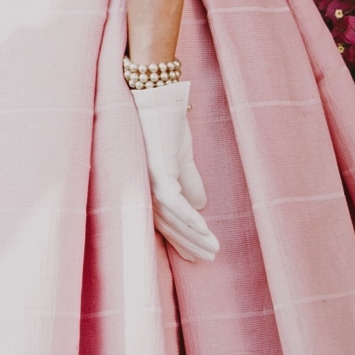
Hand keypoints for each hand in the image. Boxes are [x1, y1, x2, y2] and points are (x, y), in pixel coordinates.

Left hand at [131, 80, 217, 263]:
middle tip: (210, 258)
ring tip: (213, 249)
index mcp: (146, 187)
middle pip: (166, 227)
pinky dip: (190, 219)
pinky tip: (205, 231)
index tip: (199, 257)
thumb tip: (201, 205)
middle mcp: (141, 188)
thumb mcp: (181, 157)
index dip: (182, 241)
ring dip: (193, 236)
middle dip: (190, 245)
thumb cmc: (166, 124)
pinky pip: (174, 203)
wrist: (158, 96)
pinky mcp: (156, 172)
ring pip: (171, 219)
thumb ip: (189, 181)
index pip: (164, 223)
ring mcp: (147, 181)